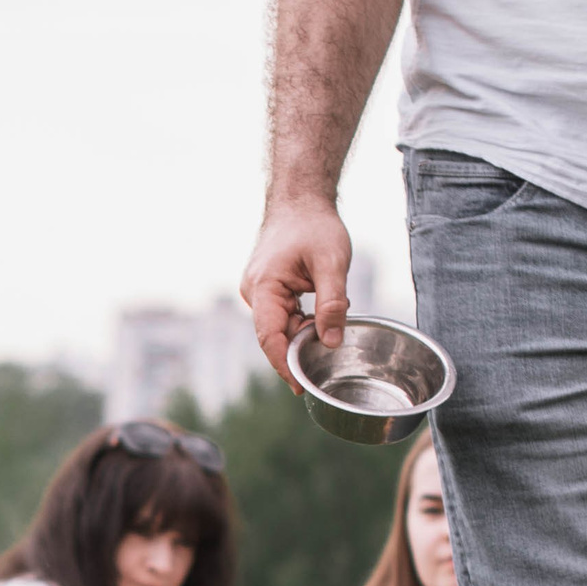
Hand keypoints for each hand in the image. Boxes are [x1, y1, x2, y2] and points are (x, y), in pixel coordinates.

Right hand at [241, 195, 353, 385]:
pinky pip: (281, 315)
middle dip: (298, 351)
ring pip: (279, 326)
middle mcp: (254, 293)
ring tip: (327, 336)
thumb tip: (332, 342)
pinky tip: (319, 322)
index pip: (270, 337)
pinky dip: (300, 322)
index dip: (284, 365)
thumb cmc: (314, 225)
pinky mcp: (266, 289)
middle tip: (324, 365)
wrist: (300, 200)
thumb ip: (332, 305)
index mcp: (263, 287)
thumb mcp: (332, 264)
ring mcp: (258, 291)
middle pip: (274, 335)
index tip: (300, 386)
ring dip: (302, 334)